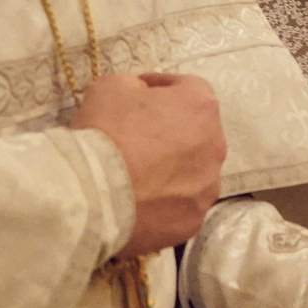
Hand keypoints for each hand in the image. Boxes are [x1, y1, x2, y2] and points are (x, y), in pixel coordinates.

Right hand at [71, 72, 226, 257]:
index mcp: (201, 106)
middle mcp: (215, 146)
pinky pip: (179, 206)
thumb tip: (140, 95)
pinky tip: (138, 203)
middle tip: (136, 138)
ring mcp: (207, 188)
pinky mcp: (192, 222)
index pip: (186, 88)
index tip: (138, 95)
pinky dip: (163, 203)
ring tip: (137, 176)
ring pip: (191, 173)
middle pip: (194, 134)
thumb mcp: (112, 87)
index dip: (160, 89)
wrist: (91, 195)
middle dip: (169, 132)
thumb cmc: (104, 132)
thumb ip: (135, 86)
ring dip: (170, 170)